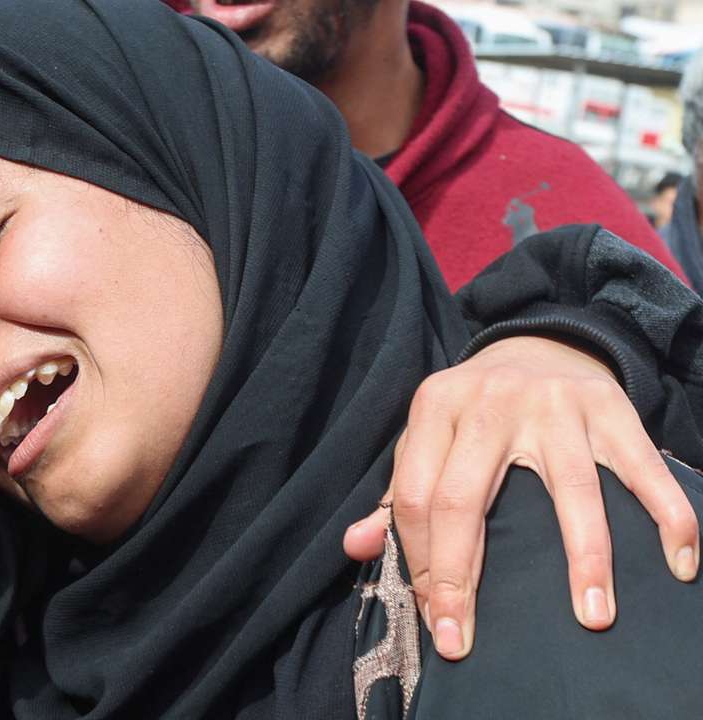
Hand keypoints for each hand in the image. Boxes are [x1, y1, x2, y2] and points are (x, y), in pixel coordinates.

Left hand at [342, 335, 698, 660]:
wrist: (539, 342)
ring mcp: (555, 405)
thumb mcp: (427, 436)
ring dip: (585, 559)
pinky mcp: (611, 408)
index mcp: (435, 408)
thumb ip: (395, 494)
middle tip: (464, 638)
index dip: (420, 562)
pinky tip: (679, 562)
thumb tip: (357, 547)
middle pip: (465, 499)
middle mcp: (490, 403)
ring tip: (592, 616)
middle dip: (463, 577)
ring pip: (571, 491)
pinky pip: (643, 468)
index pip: (414, 498)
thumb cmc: (474, 410)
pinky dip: (668, 515)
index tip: (436, 617)